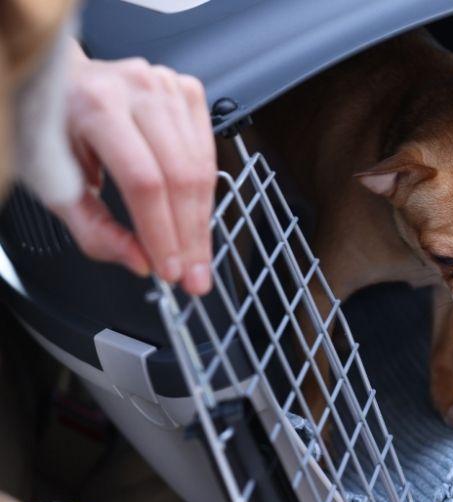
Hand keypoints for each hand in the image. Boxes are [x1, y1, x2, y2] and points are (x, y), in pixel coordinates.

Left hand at [49, 42, 216, 294]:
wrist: (64, 83)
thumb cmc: (52, 127)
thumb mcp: (54, 182)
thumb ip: (94, 229)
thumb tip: (141, 262)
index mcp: (96, 106)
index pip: (144, 182)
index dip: (162, 233)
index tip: (170, 270)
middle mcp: (138, 90)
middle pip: (181, 177)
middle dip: (190, 236)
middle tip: (194, 276)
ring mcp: (168, 86)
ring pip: (201, 169)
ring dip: (201, 221)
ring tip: (197, 255)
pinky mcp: (189, 90)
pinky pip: (209, 153)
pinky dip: (205, 193)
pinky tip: (195, 216)